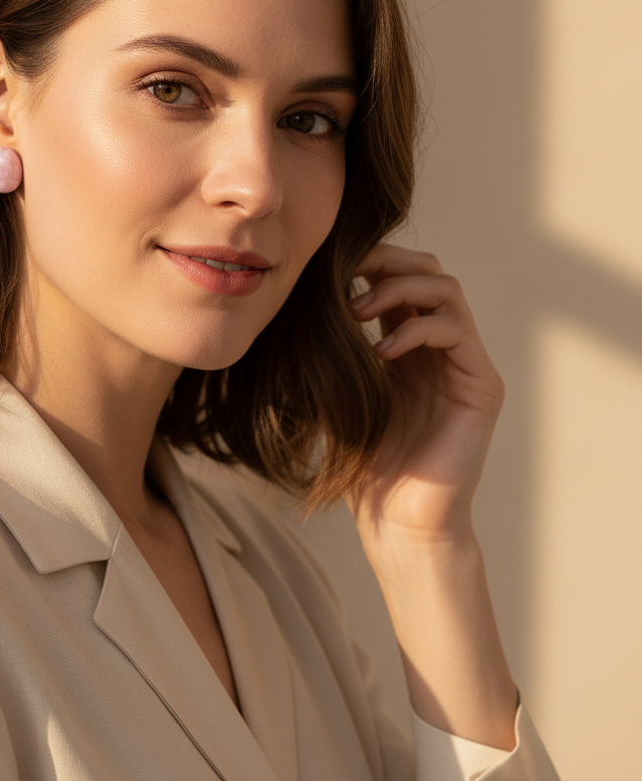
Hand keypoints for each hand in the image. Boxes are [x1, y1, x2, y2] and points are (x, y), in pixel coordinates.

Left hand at [346, 243, 504, 548]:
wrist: (396, 520)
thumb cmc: (362, 461)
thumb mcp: (338, 389)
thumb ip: (332, 345)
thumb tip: (297, 296)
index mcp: (405, 344)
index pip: (397, 278)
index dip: (368, 261)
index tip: (327, 263)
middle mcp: (438, 347)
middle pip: (426, 270)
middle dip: (385, 260)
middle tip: (345, 270)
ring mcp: (463, 363)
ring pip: (445, 289)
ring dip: (397, 288)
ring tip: (355, 310)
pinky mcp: (482, 384)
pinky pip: (455, 331)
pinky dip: (415, 329)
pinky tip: (381, 353)